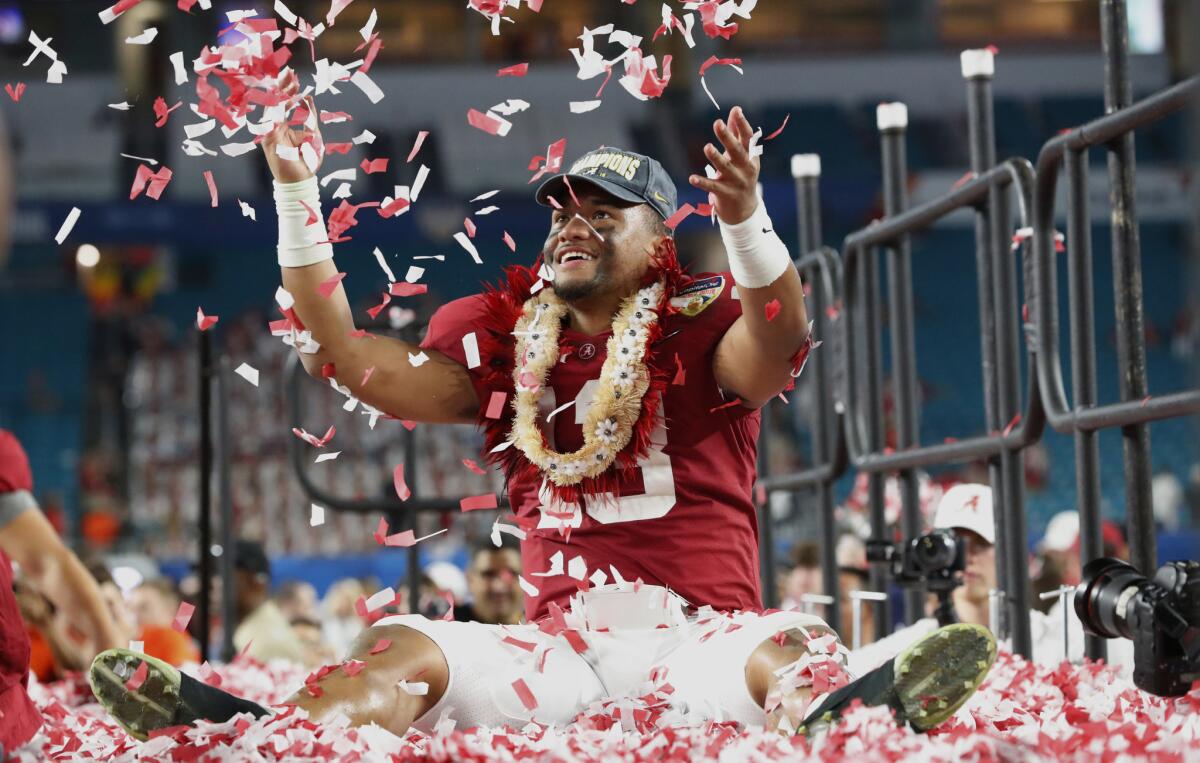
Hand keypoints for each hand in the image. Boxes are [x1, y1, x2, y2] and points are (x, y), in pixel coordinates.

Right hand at [261, 70, 323, 183]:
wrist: (301, 181)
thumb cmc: (306, 160)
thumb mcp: (313, 134)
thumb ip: (310, 117)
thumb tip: (309, 97)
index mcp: (282, 124)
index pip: (282, 101)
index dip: (287, 88)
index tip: (293, 75)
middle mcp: (273, 126)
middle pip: (275, 100)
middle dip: (282, 85)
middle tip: (290, 72)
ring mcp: (270, 132)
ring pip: (272, 107)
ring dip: (281, 93)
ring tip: (289, 81)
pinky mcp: (269, 139)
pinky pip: (272, 119)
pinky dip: (279, 108)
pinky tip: (286, 98)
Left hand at [688, 105, 760, 224]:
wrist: (744, 210)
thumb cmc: (741, 176)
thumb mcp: (742, 156)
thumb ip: (737, 133)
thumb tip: (736, 109)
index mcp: (751, 156)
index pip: (748, 138)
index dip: (742, 124)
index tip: (736, 111)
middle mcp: (745, 168)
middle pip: (736, 151)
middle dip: (727, 137)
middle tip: (717, 124)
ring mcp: (736, 182)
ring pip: (725, 167)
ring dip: (716, 157)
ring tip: (707, 147)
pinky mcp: (725, 194)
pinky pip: (712, 187)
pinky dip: (702, 182)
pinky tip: (692, 178)